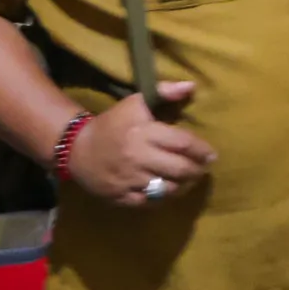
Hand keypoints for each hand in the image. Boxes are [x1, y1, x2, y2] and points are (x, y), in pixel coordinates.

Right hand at [66, 82, 216, 207]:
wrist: (77, 149)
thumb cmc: (112, 124)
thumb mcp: (135, 103)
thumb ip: (164, 92)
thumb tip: (191, 86)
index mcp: (143, 133)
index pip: (182, 144)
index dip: (202, 150)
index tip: (211, 155)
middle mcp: (138, 158)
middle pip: (180, 169)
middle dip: (197, 170)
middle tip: (203, 168)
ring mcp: (129, 180)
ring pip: (168, 189)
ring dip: (184, 185)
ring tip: (190, 180)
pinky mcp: (121, 197)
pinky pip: (151, 203)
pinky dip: (164, 198)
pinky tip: (169, 190)